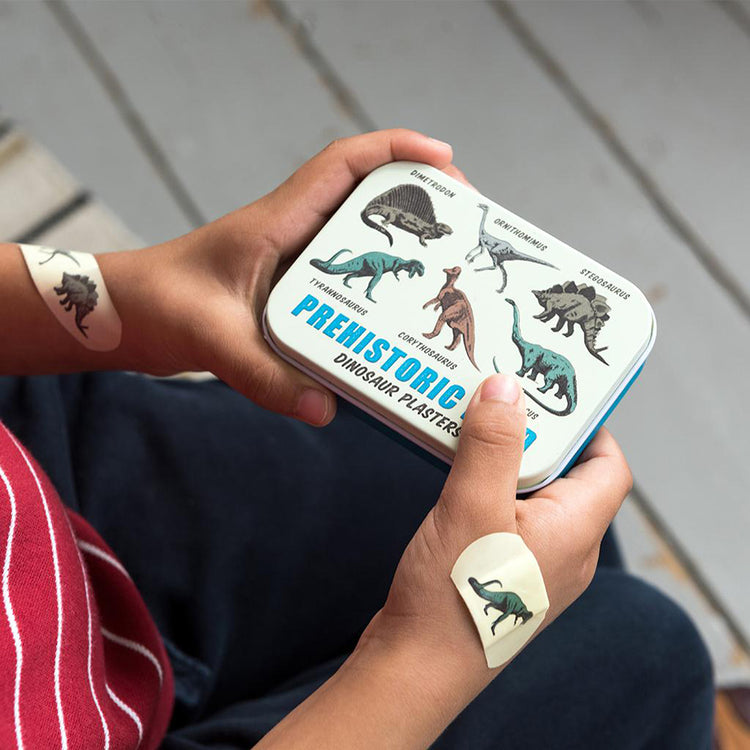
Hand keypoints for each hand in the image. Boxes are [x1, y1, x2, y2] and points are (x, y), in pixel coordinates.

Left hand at [124, 129, 467, 424]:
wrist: (125, 316)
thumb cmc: (159, 308)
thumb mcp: (212, 341)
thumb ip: (265, 376)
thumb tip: (326, 409)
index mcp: (275, 222)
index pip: (343, 164)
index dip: (398, 151)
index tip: (445, 161)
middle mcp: (290, 230)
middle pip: (366, 192)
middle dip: (419, 198)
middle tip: (463, 224)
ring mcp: (291, 257)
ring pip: (358, 231)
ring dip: (402, 239)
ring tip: (445, 266)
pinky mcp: (289, 285)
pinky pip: (342, 271)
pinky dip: (375, 281)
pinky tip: (395, 315)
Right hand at [359, 372, 631, 701]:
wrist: (415, 666)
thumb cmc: (453, 599)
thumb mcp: (473, 508)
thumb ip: (492, 445)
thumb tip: (506, 389)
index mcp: (574, 531)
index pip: (608, 466)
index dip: (588, 425)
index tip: (551, 393)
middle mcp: (562, 547)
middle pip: (565, 473)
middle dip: (533, 432)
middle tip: (499, 397)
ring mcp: (530, 560)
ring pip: (528, 492)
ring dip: (502, 457)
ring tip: (471, 425)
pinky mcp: (499, 567)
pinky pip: (502, 511)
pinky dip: (483, 482)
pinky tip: (453, 470)